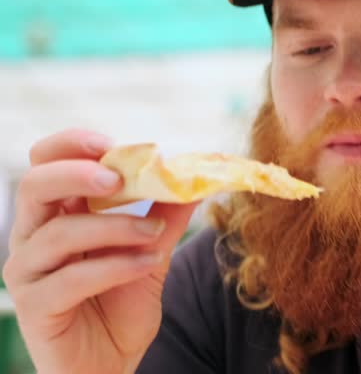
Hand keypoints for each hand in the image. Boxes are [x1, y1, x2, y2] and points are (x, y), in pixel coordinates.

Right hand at [2, 129, 198, 373]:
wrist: (110, 364)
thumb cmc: (120, 303)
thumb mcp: (151, 252)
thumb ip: (167, 216)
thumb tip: (196, 177)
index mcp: (57, 213)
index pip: (45, 163)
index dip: (71, 145)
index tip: (112, 144)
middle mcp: (33, 236)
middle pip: (34, 186)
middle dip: (77, 173)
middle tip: (120, 178)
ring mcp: (28, 272)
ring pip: (57, 233)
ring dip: (114, 227)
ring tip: (154, 234)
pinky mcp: (34, 307)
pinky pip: (70, 279)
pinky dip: (114, 266)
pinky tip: (147, 263)